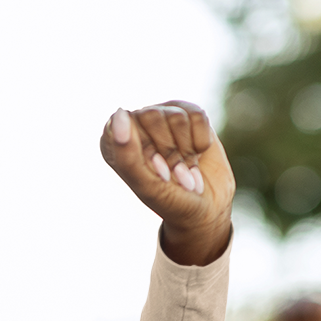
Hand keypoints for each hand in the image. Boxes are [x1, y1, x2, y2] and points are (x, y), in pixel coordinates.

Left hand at [101, 100, 234, 267]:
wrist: (206, 209)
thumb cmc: (171, 201)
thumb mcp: (148, 185)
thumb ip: (127, 154)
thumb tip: (120, 112)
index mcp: (114, 143)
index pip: (124, 127)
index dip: (147, 152)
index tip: (157, 174)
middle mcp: (136, 126)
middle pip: (153, 116)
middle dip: (169, 150)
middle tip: (172, 173)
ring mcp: (162, 117)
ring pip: (177, 116)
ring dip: (186, 150)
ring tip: (185, 168)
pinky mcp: (188, 114)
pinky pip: (198, 115)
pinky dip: (201, 141)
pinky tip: (197, 155)